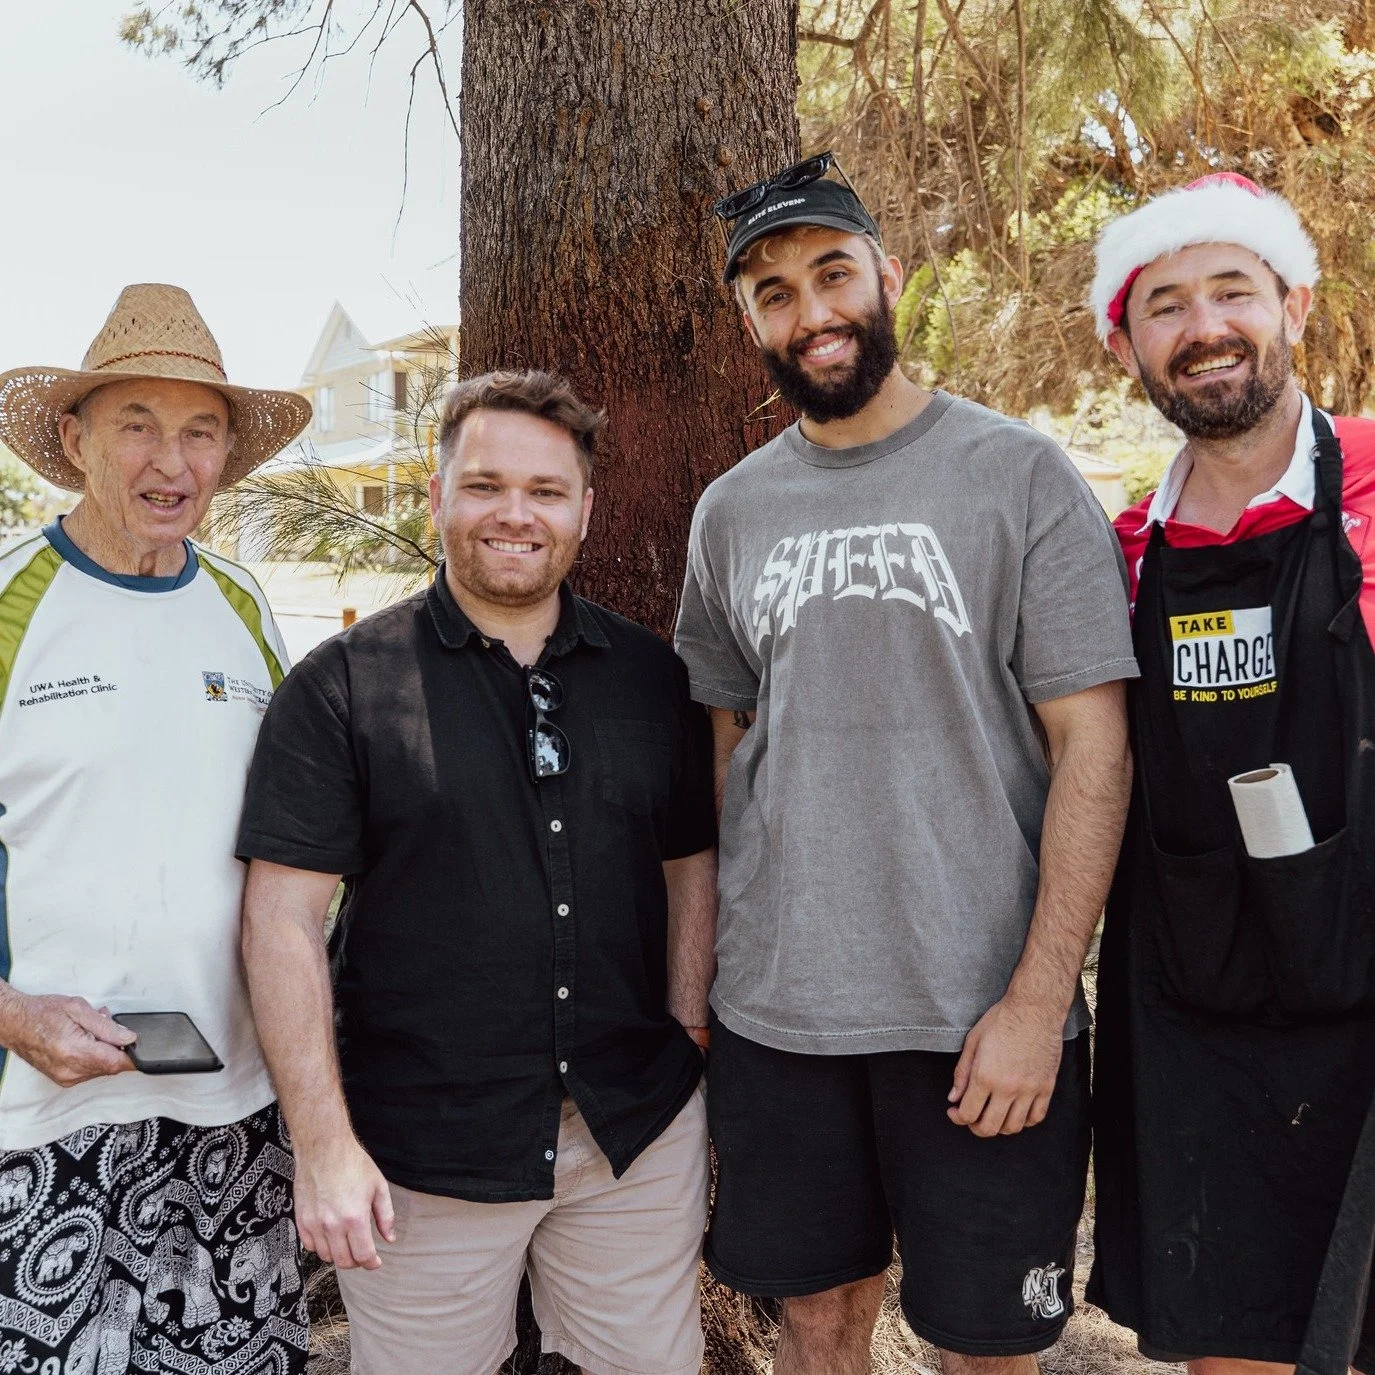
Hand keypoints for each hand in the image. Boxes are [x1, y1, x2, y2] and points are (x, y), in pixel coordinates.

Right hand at [0, 991, 136, 1086]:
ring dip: (105, 1050)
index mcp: (74, 1051)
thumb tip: (129, 1037)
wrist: (14, 1024)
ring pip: (102, 1068)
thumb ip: (106, 1026)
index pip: (116, 1062)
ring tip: (91, 1030)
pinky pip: (90, 1070)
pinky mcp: (64, 1079)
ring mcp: (66, 1077)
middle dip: (116, 1046)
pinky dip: (94, 1056)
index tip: (144, 1049)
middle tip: (107, 1026)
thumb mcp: (78, 1009)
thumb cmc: (41, 1013)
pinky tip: (85, 1040)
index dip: (134, 1056)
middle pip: (111, 1065)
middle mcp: (70, 1070)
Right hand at [293, 1135, 395, 1269]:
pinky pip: (310, 1246)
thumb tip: (390, 1238)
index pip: (363, 1255)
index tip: (376, 1262)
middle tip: (362, 1254)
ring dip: (339, 1255)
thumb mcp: (379, 1187)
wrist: (324, 1148)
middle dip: (356, 1262)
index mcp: (355, 1218)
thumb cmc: (353, 1164)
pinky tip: (330, 1236)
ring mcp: (314, 1224)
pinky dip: (321, 1247)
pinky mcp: (301, 1220)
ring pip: (326, 1256)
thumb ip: (386, 1216)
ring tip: (347, 1243)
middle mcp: (332, 1225)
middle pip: (343, 1261)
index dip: (372, 1263)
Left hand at [947, 998, 1063, 1137]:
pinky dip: (1023, 1122)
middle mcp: (1007, 1087)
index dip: (957, 1117)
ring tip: (992, 1115)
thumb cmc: (1001, 1020)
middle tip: (971, 1118)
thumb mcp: (973, 1041)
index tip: (954, 1111)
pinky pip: (1036, 1117)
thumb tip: (954, 1097)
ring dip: (999, 1127)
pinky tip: (1015, 1112)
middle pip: (989, 1127)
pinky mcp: (1046, 1087)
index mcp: (985, 1076)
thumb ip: (962, 1072)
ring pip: (1013, 1127)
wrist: (1034, 1009)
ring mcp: (1029, 1090)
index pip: (968, 1113)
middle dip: (975, 1127)